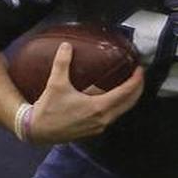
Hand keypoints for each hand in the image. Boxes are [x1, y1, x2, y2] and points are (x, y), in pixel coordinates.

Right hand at [26, 42, 143, 143]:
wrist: (37, 131)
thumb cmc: (48, 109)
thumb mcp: (56, 84)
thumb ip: (62, 63)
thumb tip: (67, 46)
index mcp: (98, 107)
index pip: (126, 92)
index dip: (136, 80)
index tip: (140, 69)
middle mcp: (103, 119)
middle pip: (129, 103)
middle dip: (137, 88)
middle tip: (139, 75)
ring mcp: (99, 126)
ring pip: (122, 111)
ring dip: (129, 98)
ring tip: (130, 84)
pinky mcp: (94, 130)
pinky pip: (113, 116)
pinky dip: (119, 106)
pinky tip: (114, 97)